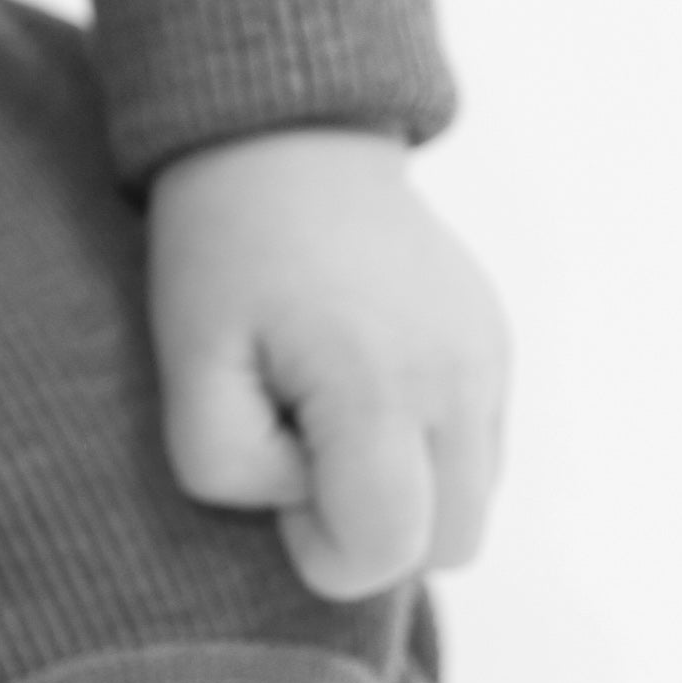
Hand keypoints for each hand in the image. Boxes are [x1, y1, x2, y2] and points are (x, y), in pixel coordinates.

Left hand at [146, 127, 508, 600]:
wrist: (279, 130)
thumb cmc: (222, 248)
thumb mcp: (187, 362)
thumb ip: (233, 470)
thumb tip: (307, 504)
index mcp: (381, 383)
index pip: (386, 552)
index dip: (320, 545)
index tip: (274, 466)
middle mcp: (458, 376)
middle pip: (449, 546)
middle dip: (372, 529)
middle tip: (300, 445)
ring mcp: (487, 357)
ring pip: (472, 504)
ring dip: (405, 492)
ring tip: (330, 411)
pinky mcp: (494, 339)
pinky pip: (480, 448)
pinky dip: (427, 450)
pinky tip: (362, 384)